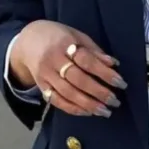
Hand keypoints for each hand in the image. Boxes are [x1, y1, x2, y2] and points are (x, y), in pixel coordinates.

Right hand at [10, 20, 126, 118]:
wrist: (27, 40)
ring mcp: (45, 75)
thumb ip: (94, 50)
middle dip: (98, 92)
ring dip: (88, 104)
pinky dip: (72, 108)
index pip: (87, 60)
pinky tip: (87, 112)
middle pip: (78, 79)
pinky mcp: (41, 86)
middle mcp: (53, 60)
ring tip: (105, 111)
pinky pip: (56, 101)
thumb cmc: (58, 36)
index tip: (121, 82)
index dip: (105, 73)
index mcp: (64, 43)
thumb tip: (114, 64)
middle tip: (115, 101)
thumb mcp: (76, 35)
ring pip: (67, 93)